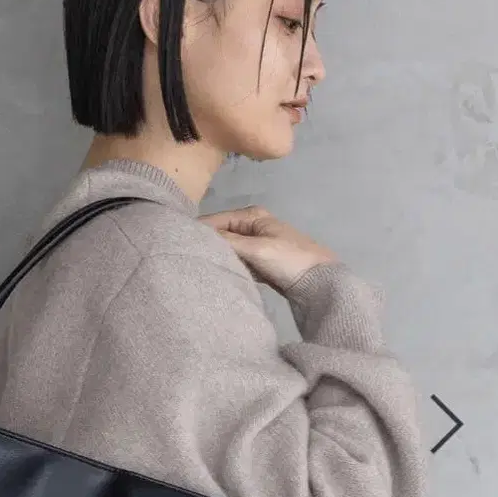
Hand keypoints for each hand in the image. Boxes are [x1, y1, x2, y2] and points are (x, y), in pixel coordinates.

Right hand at [200, 206, 338, 294]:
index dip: (198, 232)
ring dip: (217, 257)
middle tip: (188, 260)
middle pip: (219, 234)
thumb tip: (197, 235)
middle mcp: (251, 225)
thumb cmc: (289, 259)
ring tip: (199, 267)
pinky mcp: (257, 260)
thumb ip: (227, 241)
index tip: (179, 245)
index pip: (215, 220)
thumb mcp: (256, 248)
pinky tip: (219, 274)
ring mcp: (254, 243)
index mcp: (251, 215)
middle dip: (207, 246)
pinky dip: (229, 266)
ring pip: (226, 249)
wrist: (318, 281)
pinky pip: (235, 261)